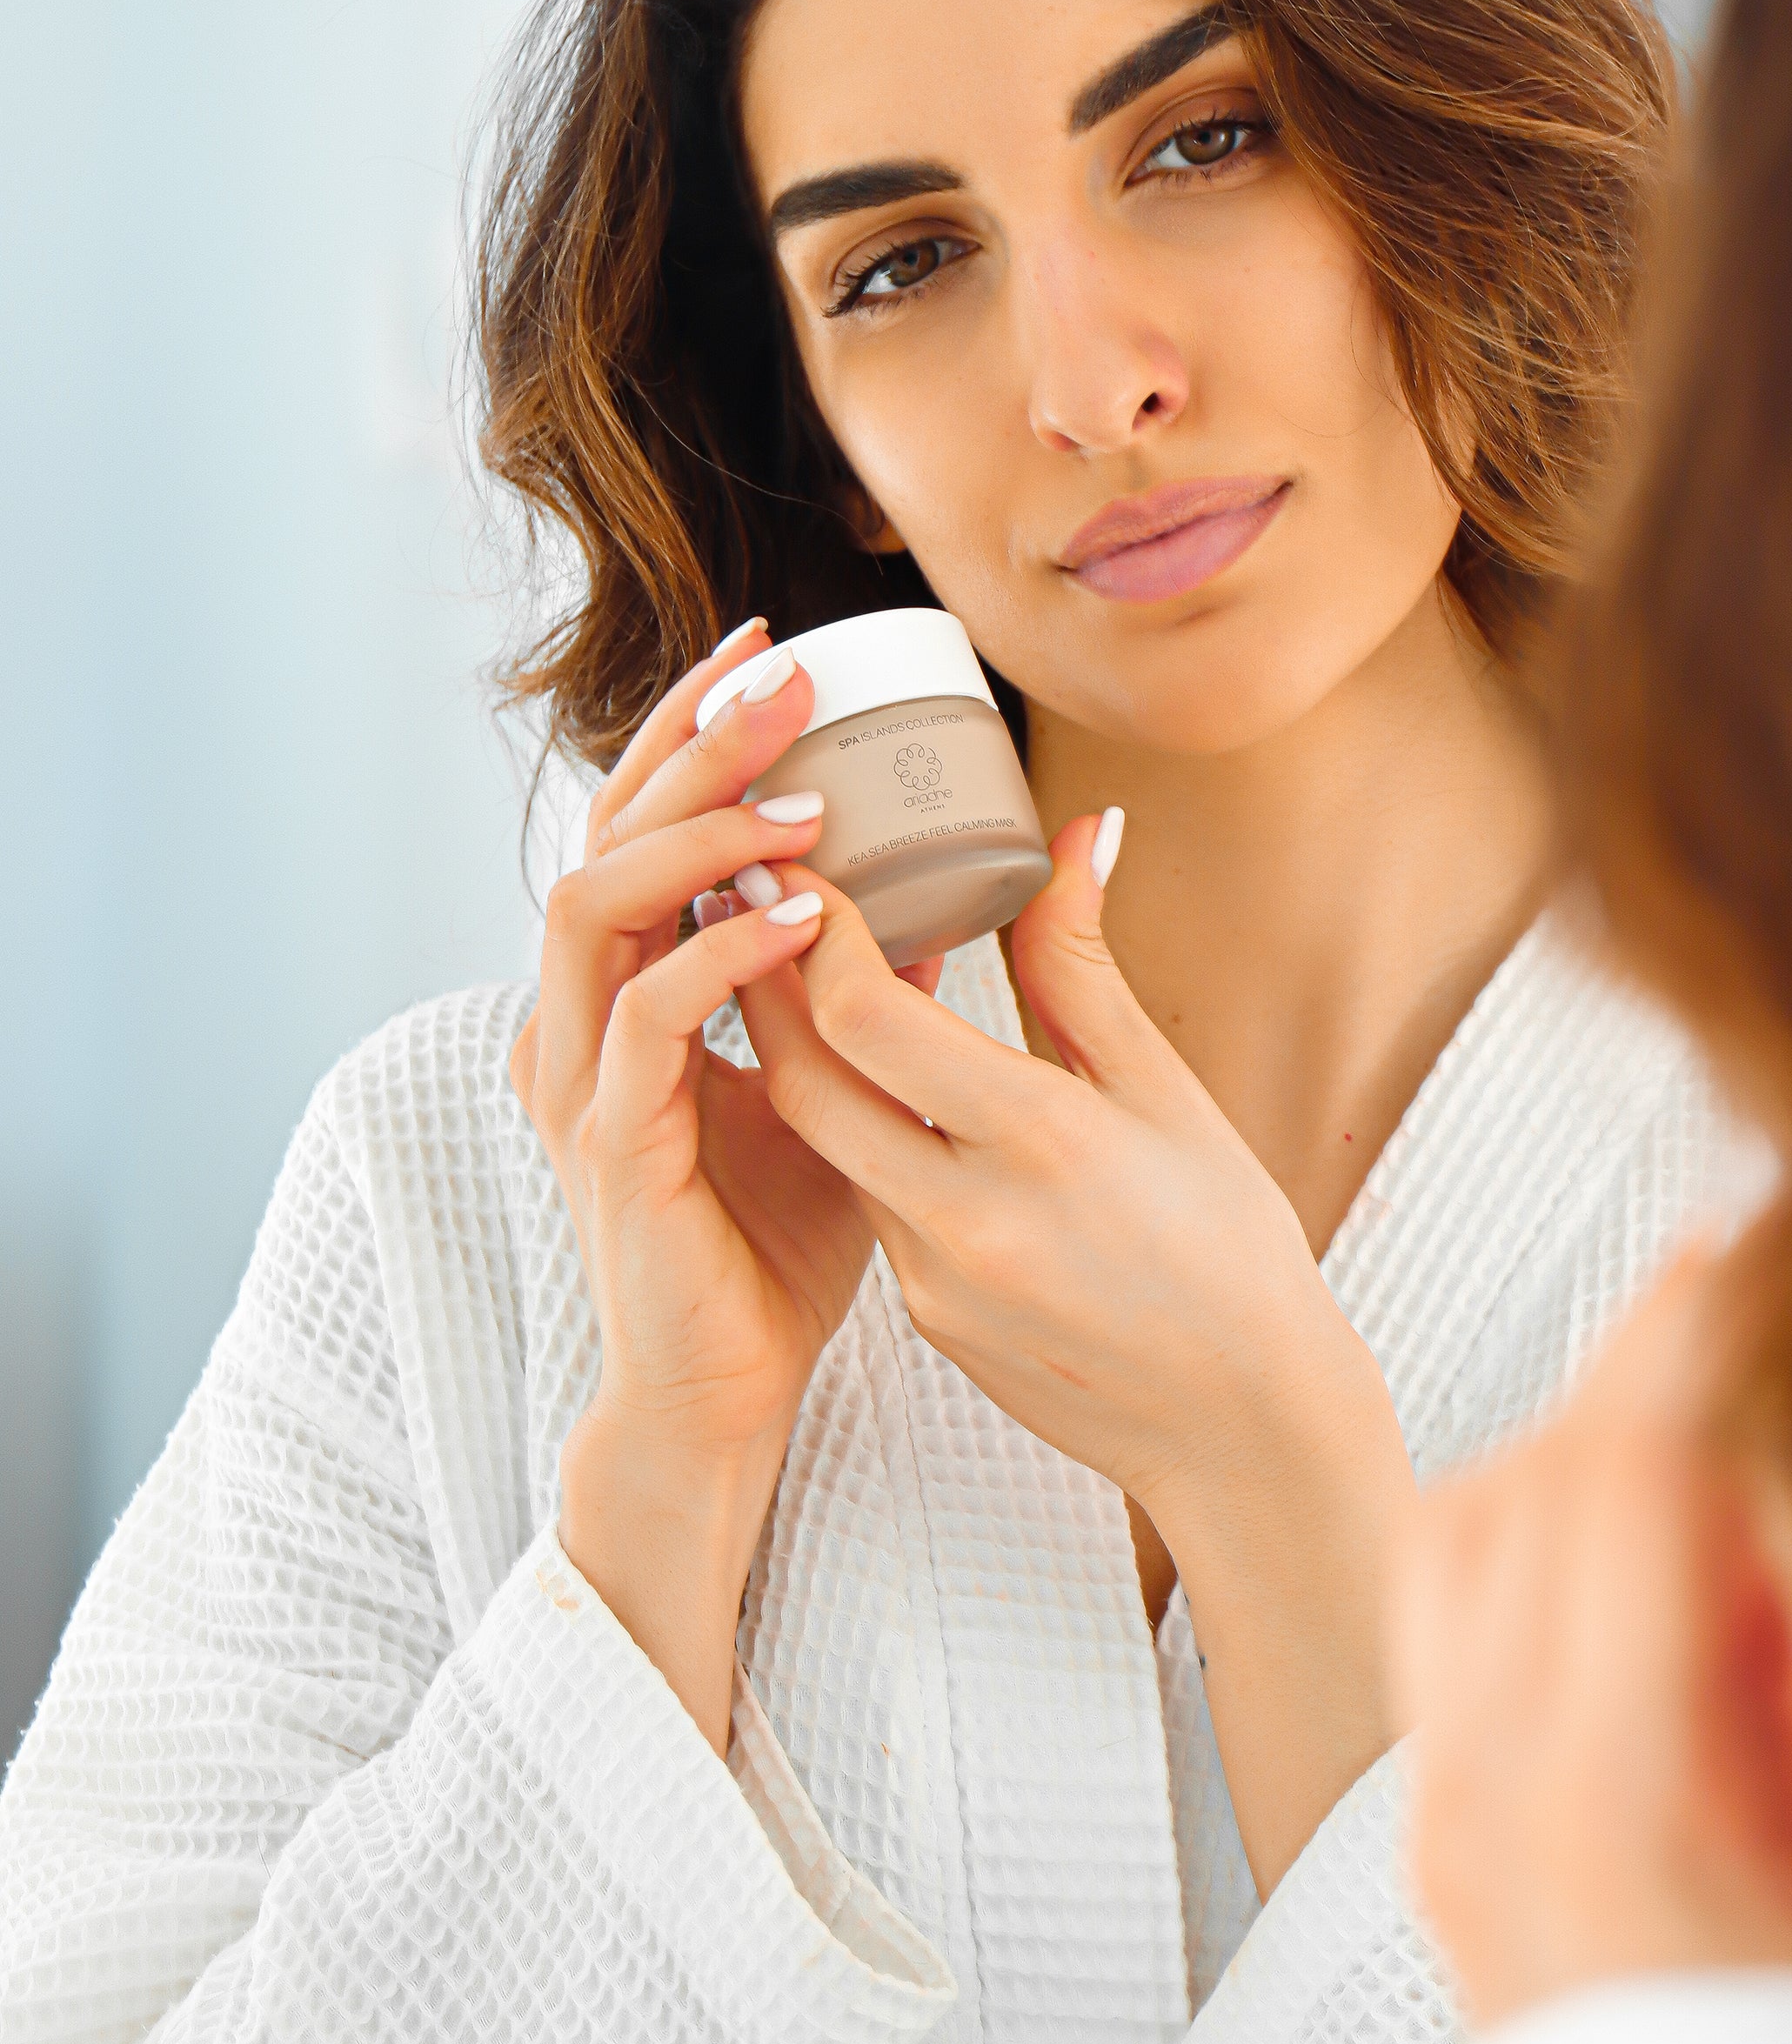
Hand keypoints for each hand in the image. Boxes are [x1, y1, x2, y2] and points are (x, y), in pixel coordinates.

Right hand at [508, 629, 870, 1747]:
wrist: (722, 1390)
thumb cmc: (775, 1245)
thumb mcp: (840, 1090)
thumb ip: (870, 998)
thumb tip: (955, 903)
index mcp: (631, 986)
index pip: (646, 820)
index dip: (699, 731)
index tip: (779, 654)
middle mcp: (586, 1013)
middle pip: (605, 829)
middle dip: (692, 744)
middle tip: (785, 676)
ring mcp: (584, 1074)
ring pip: (595, 901)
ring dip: (696, 834)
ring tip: (799, 791)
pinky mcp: (611, 1145)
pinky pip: (644, 1021)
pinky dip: (716, 957)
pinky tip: (799, 920)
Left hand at [747, 816, 1419, 1890]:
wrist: (1244, 1429)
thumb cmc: (1230, 1251)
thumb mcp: (1167, 1095)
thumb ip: (1085, 968)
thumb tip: (1075, 833)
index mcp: (1040, 1143)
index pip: (866, 1017)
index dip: (815, 929)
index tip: (799, 858)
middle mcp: (967, 1217)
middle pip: (806, 1079)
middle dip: (764, 980)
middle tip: (752, 896)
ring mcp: (932, 1280)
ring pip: (828, 1142)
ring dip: (799, 1054)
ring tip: (796, 969)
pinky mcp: (923, 1318)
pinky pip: (868, 1201)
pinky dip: (858, 1131)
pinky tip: (878, 1086)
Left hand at [1396, 1249, 1791, 2027]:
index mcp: (1621, 1787)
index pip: (1632, 1473)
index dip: (1699, 1330)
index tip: (1757, 1245)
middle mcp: (1495, 1779)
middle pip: (1538, 1477)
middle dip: (1653, 1375)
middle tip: (1755, 1323)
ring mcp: (1444, 1801)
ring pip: (1470, 1531)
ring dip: (1592, 1472)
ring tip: (1731, 1514)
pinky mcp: (1437, 1822)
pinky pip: (1450, 1619)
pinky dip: (1540, 1559)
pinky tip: (1668, 1616)